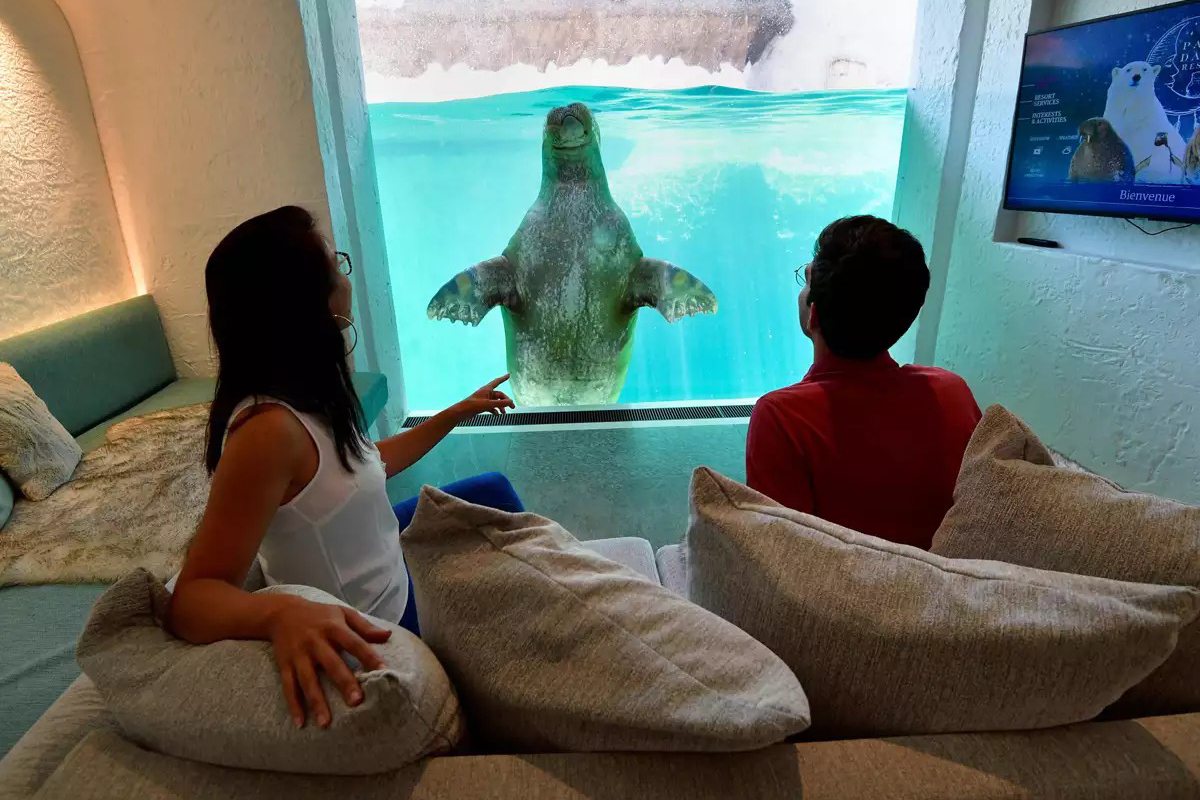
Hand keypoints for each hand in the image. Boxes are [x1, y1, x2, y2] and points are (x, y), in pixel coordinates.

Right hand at [265, 597, 391, 727]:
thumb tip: (389, 635)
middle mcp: (315, 641)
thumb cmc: (319, 614)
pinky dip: (293, 705)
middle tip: (356, 702)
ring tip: (326, 723)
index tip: (383, 671)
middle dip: (344, 683)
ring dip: (316, 702)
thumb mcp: (343, 613)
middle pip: (331, 664)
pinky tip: (300, 723)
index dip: (369, 656)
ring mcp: (298, 655)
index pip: (355, 643)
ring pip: (307, 681)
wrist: (281, 612)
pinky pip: (288, 687)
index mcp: (333, 628)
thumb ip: (365, 626)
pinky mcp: (284, 665)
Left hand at [454, 374, 514, 419]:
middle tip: (512, 407)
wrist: (462, 412)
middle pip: (499, 395)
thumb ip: (500, 403)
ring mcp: (484, 400)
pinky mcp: (482, 406)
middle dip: (506, 401)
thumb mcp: (488, 404)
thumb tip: (511, 402)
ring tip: (504, 413)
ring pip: (496, 402)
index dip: (503, 378)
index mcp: (487, 389)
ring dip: (501, 406)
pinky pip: (491, 407)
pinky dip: (495, 410)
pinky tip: (497, 414)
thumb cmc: (472, 406)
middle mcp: (486, 393)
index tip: (508, 375)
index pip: (497, 381)